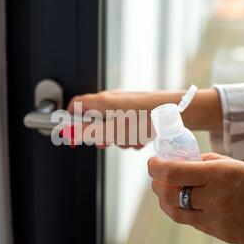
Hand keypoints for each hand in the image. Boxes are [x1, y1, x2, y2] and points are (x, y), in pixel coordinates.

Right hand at [67, 89, 222, 147]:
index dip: (70, 122)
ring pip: (111, 126)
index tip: (74, 138)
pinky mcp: (137, 111)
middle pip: (93, 119)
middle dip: (100, 135)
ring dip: (118, 138)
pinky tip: (142, 139)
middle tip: (109, 142)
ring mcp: (125, 105)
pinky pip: (126, 126)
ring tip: (131, 140)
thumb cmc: (145, 119)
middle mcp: (112, 100)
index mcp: (102, 101)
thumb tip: (65, 132)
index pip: (75, 105)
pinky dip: (130, 136)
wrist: (177, 113)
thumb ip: (87, 131)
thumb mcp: (111, 130)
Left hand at [148, 153, 243, 243]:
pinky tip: (188, 202)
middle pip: (169, 194)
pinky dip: (183, 211)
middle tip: (158, 177)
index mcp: (221, 175)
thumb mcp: (241, 166)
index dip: (156, 167)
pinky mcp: (220, 235)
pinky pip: (192, 222)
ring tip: (167, 190)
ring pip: (175, 212)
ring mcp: (216, 220)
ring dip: (165, 200)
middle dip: (158, 184)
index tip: (153, 162)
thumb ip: (209, 164)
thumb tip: (186, 163)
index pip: (173, 172)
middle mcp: (215, 198)